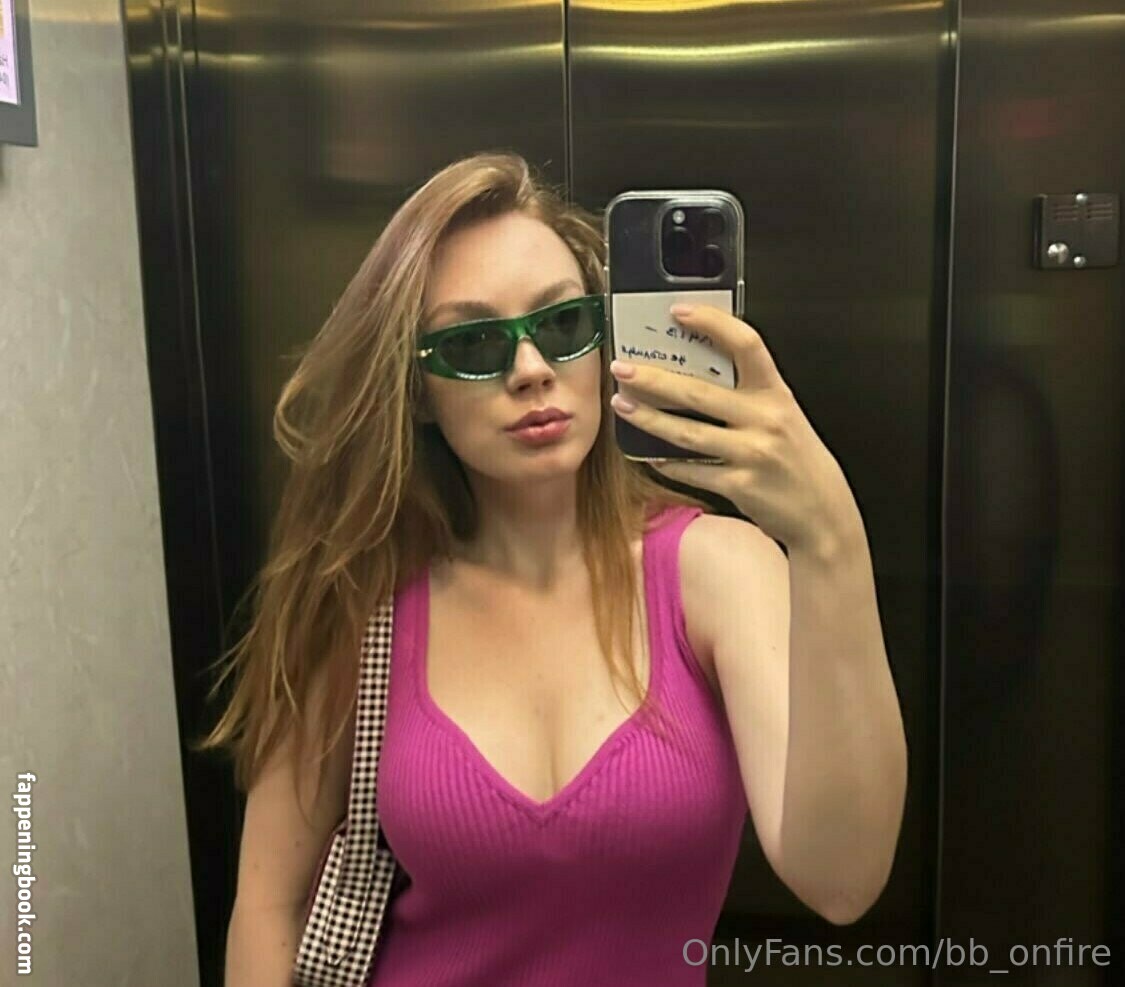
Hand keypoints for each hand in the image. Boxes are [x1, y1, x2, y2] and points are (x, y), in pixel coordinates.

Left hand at [609, 303, 859, 555]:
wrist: (823, 512)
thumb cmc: (796, 459)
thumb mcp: (782, 416)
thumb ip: (749, 394)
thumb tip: (694, 370)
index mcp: (776, 393)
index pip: (746, 344)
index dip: (712, 323)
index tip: (678, 312)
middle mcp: (766, 419)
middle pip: (699, 392)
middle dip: (654, 379)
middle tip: (622, 368)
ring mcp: (752, 453)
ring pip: (687, 433)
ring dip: (649, 418)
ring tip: (622, 405)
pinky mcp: (740, 485)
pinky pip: (692, 470)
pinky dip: (666, 461)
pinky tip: (646, 452)